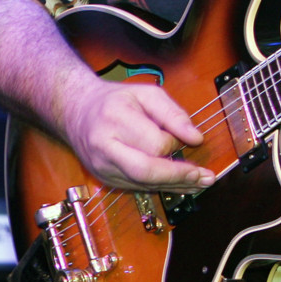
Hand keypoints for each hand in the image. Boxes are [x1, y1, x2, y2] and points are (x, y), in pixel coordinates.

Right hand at [59, 79, 214, 191]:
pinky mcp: (105, 179)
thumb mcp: (146, 93)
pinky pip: (138, 187)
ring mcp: (102, 167)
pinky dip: (161, 187)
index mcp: (115, 118)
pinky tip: (180, 184)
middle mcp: (105, 147)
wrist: (76, 111)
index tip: (185, 137)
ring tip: (200, 182)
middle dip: (179, 176)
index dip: (175, 142)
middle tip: (204, 177)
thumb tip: (195, 138)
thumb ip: (173, 113)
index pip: (154, 142)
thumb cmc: (114, 100)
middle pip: (146, 171)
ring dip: (175, 186)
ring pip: (144, 184)